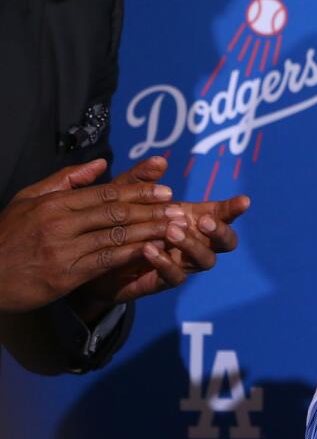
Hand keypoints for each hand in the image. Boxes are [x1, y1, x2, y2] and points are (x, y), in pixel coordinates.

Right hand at [0, 158, 186, 314]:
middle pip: (116, 212)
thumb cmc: (7, 236)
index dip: (139, 192)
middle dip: (152, 210)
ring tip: (175, 229)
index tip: (165, 190)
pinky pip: (106, 261)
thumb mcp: (28, 200)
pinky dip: (132, 254)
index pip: (105, 193)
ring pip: (116, 236)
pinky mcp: (65, 275)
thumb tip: (101, 163)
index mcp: (53, 203)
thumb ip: (65, 180)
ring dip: (150, 231)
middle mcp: (59, 223)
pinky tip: (153, 251)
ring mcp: (63, 249)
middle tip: (178, 208)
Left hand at [71, 157, 249, 313]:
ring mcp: (180, 262)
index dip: (233, 208)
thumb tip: (160, 161)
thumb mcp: (123, 196)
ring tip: (171, 231)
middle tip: (204, 220)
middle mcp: (192, 242)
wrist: (90, 260)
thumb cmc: (114, 224)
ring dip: (193, 245)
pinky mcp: (161, 281)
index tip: (243, 201)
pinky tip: (149, 250)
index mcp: (190, 219)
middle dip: (220, 230)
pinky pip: (176, 277)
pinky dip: (165, 263)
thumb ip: (141, 179)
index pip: (220, 213)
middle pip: (226, 241)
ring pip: (206, 260)